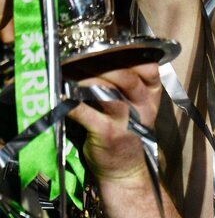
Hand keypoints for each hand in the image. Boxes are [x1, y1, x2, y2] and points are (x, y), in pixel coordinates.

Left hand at [68, 63, 162, 185]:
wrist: (126, 172)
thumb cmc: (126, 133)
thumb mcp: (136, 108)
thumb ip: (126, 85)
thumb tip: (95, 55)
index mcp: (151, 96)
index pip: (148, 66)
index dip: (128, 52)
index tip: (106, 45)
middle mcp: (143, 106)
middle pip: (126, 75)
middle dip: (100, 61)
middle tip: (78, 54)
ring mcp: (127, 121)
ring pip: (108, 91)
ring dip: (85, 78)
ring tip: (67, 69)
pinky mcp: (108, 135)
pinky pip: (87, 113)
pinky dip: (71, 102)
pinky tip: (59, 95)